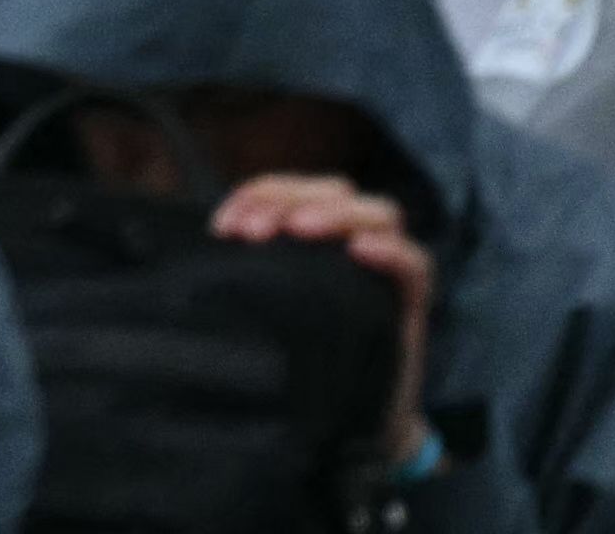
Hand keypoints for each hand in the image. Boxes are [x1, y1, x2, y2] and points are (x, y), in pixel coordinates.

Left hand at [205, 173, 435, 466]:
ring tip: (300, 230)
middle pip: (334, 190)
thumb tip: (199, 262)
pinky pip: (415, 264)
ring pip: (378, 213)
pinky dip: (389, 251)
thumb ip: (248, 280)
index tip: (223, 228)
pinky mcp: (412, 304)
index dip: (256, 195)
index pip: (291, 191)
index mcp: (315, 237)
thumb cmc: (306, 363)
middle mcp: (353, 244)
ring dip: (335, 213)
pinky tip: (359, 251)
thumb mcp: (270, 314)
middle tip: (255, 233)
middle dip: (290, 199)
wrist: (357, 423)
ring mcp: (386, 270)